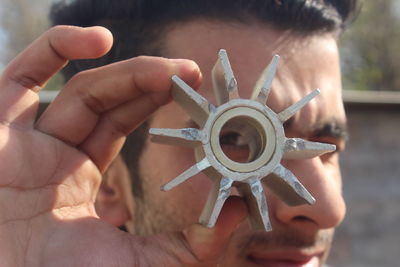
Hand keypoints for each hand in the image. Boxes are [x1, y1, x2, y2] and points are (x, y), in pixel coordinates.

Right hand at [0, 26, 245, 266]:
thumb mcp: (139, 264)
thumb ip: (190, 244)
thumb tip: (239, 209)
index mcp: (80, 179)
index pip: (123, 127)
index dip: (155, 107)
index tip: (195, 98)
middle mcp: (54, 154)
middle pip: (108, 103)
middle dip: (151, 83)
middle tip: (192, 74)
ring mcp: (25, 140)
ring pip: (81, 91)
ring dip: (127, 72)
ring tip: (172, 69)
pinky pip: (20, 76)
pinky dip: (55, 49)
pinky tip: (97, 39)